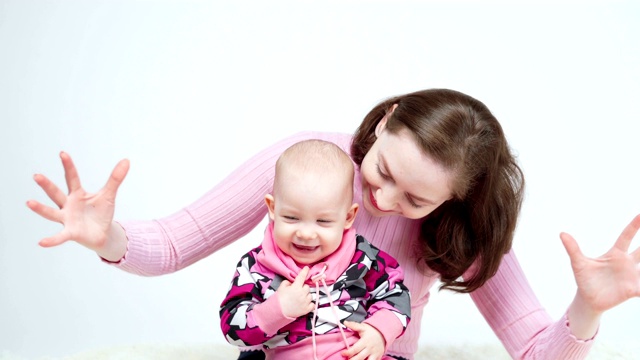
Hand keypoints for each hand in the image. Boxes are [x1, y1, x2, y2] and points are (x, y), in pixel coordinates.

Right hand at [26, 152, 129, 258]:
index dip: (68, 166)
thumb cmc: (101, 212)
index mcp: (77, 194)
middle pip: (56, 193)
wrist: (103, 233)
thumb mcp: (109, 194)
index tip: (62, 153)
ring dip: (41, 209)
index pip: (72, 177)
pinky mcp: (71, 232)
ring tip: (29, 202)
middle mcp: (68, 205)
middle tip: (37, 175)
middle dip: (47, 185)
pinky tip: (41, 242)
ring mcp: (67, 219)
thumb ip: (116, 178)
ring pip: (52, 213)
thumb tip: (126, 160)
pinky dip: (52, 240)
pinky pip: (60, 236)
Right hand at [276, 266, 313, 317]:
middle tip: (297, 291)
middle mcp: (302, 293)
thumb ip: (288, 282)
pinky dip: (310, 304)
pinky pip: (313, 304)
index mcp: (296, 287)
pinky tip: (304, 304)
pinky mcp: (307, 309)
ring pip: (310, 295)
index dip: (305, 271)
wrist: (279, 311)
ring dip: (306, 296)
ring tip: (300, 299)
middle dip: (303, 288)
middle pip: (307, 287)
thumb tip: (293, 283)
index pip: (302, 276)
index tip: (307, 268)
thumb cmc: (280, 298)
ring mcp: (305, 302)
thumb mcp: (281, 287)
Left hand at [341, 321, 384, 359]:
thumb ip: (353, 325)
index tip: (343, 353)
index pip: (355, 349)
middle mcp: (370, 348)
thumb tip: (345, 322)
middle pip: (360, 357)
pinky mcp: (378, 357)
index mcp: (365, 341)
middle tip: (347, 359)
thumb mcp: (363, 327)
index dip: (348, 352)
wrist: (383, 333)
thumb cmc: (371, 331)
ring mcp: (374, 353)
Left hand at [561, 214, 639, 336]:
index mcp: (615, 254)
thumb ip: (573, 249)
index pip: (626, 236)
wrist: (588, 300)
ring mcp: (632, 276)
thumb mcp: (578, 263)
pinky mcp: (633, 290)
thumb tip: (562, 233)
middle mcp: (626, 263)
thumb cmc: (584, 279)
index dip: (634, 226)